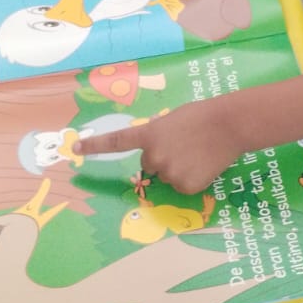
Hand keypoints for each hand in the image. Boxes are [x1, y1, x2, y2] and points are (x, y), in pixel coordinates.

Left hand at [74, 99, 240, 193]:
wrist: (228, 124)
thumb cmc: (202, 116)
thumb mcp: (172, 121)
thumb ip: (158, 136)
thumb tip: (156, 152)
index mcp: (148, 134)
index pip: (115, 142)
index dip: (94, 146)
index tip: (74, 149)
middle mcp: (153, 156)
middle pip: (150, 164)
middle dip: (163, 157)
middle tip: (185, 144)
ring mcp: (168, 172)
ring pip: (168, 176)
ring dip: (179, 168)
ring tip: (197, 152)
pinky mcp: (185, 186)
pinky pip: (182, 186)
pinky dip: (192, 178)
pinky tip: (204, 164)